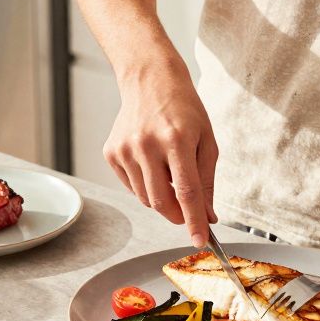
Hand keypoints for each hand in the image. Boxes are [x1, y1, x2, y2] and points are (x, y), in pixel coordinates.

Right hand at [104, 59, 218, 247]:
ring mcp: (125, 149)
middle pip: (162, 201)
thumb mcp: (206, 140)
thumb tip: (208, 216)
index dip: (195, 220)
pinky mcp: (111, 152)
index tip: (201, 239)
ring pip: (145, 198)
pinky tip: (152, 163)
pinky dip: (145, 185)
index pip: (187, 192)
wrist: (150, 80)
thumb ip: (207, 181)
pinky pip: (131, 186)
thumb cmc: (184, 109)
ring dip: (161, 198)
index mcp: (177, 139)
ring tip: (169, 172)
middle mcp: (147, 144)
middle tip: (187, 211)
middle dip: (177, 215)